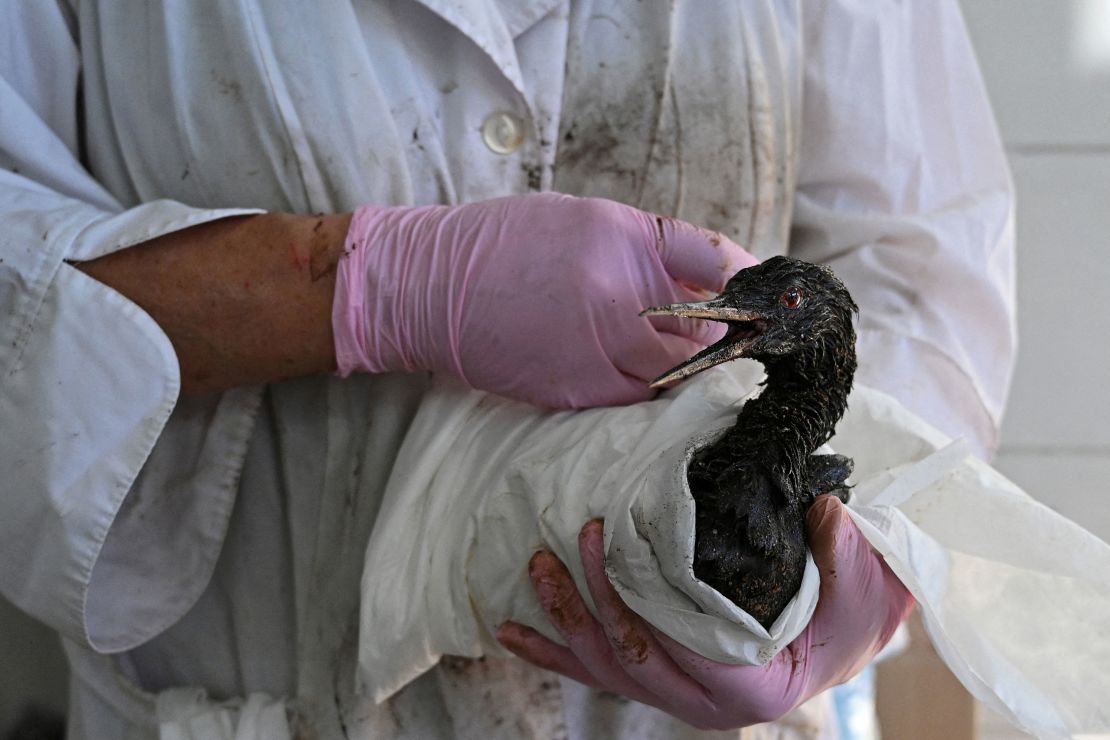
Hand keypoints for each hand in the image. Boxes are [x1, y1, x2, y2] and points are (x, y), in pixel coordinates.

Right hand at [332, 193, 755, 407]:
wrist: (428, 286)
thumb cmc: (503, 244)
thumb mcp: (579, 221)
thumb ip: (642, 250)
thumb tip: (701, 283)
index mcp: (620, 238)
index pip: (714, 258)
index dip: (750, 281)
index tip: (768, 297)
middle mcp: (618, 295)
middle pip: (705, 333)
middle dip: (722, 339)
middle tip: (728, 340)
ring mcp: (598, 349)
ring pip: (674, 375)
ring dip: (685, 370)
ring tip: (675, 361)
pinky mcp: (577, 392)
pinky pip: (636, 399)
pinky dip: (646, 390)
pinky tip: (629, 376)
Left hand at [496, 497, 912, 729]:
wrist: (838, 648)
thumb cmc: (848, 620)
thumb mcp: (859, 588)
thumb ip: (842, 552)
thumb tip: (824, 509)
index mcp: (748, 689)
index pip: (683, 652)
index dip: (641, 606)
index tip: (614, 546)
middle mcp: (701, 703)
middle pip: (631, 659)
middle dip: (592, 603)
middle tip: (571, 545)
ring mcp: (672, 696)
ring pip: (605, 669)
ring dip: (563, 621)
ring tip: (535, 572)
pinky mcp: (653, 679)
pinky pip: (595, 671)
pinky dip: (550, 652)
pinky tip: (511, 633)